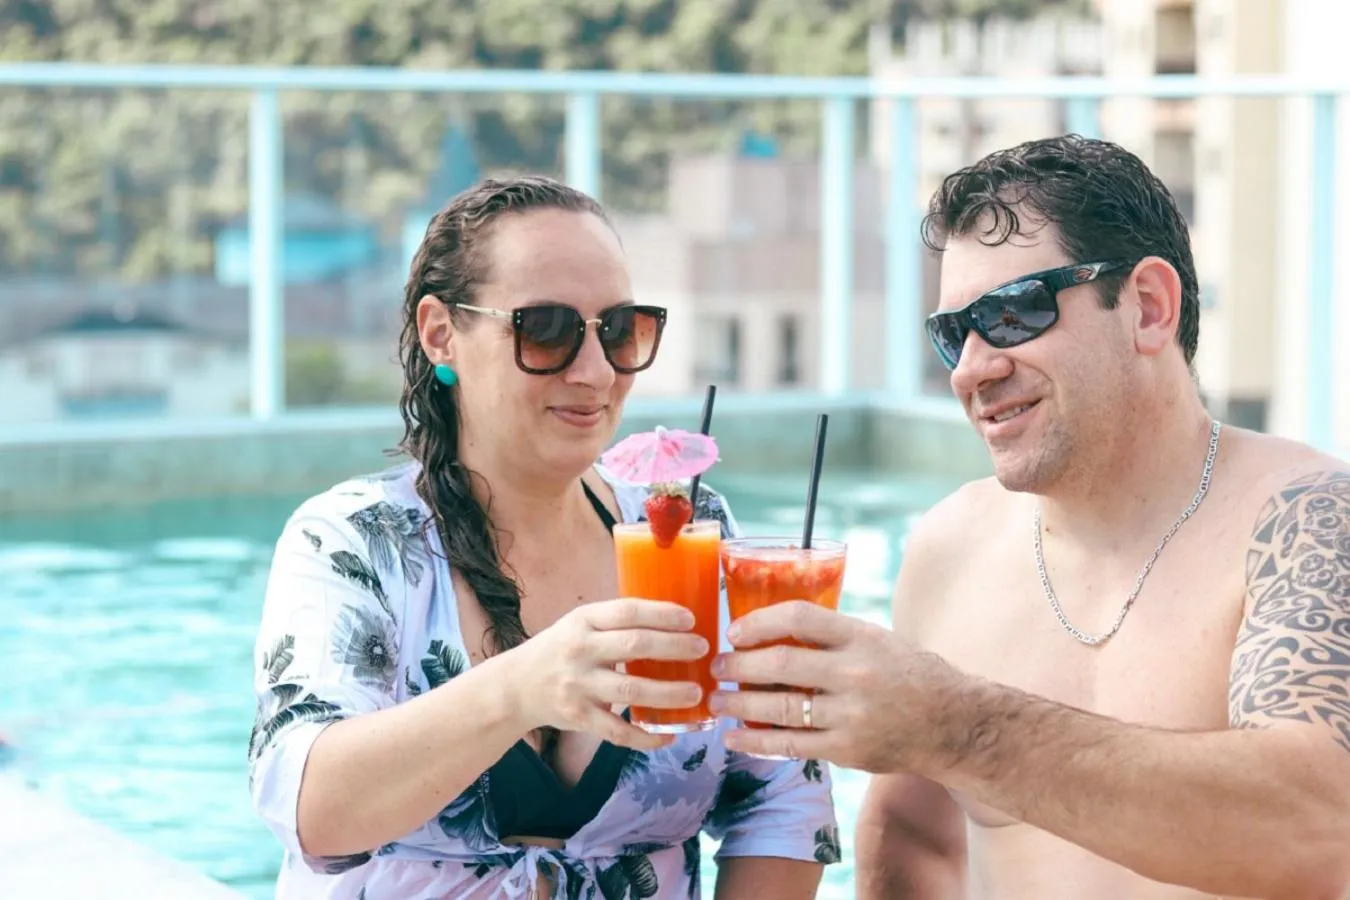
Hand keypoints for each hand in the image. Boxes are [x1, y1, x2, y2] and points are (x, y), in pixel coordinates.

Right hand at [512, 598, 707, 750]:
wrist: (516, 686)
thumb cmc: (561, 649)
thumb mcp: (580, 625)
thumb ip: (616, 624)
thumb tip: (675, 622)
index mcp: (583, 621)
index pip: (627, 611)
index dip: (661, 613)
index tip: (690, 618)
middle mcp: (580, 651)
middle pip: (634, 646)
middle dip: (674, 648)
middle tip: (703, 650)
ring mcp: (578, 686)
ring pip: (630, 691)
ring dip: (667, 693)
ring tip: (696, 693)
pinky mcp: (578, 718)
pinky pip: (617, 732)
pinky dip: (645, 737)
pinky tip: (668, 736)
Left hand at [709, 600, 966, 773]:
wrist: (954, 724)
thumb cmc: (910, 675)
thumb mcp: (877, 639)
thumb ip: (833, 636)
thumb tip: (775, 629)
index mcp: (860, 637)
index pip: (799, 618)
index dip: (759, 622)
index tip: (735, 631)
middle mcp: (854, 673)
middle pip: (781, 664)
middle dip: (739, 666)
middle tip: (717, 667)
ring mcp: (850, 714)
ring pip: (779, 708)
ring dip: (739, 705)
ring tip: (717, 702)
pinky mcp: (846, 749)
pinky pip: (791, 745)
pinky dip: (757, 741)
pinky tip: (735, 737)